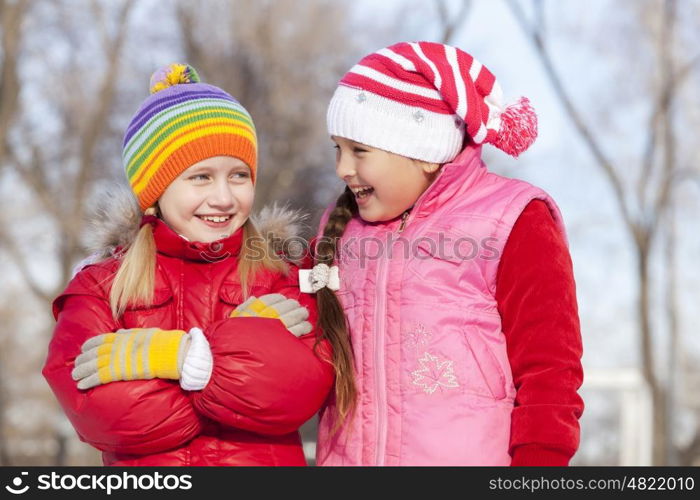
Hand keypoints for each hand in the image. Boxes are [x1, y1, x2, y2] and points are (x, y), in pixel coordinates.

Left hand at [72, 328, 188, 389]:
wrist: (168, 351)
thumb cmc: (161, 342)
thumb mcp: (144, 332)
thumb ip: (129, 333)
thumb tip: (118, 331)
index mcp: (122, 337)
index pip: (100, 340)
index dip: (89, 345)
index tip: (83, 349)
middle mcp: (116, 347)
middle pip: (93, 353)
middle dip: (82, 360)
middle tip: (75, 365)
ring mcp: (116, 359)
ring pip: (92, 365)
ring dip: (81, 371)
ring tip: (74, 376)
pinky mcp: (118, 372)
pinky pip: (98, 377)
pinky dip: (88, 381)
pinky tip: (81, 386)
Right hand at [230, 293, 311, 336]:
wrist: (232, 357)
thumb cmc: (231, 340)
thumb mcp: (233, 321)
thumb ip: (243, 308)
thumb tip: (252, 299)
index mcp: (254, 310)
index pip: (271, 299)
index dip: (280, 299)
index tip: (284, 300)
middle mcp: (266, 316)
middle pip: (285, 306)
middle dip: (293, 305)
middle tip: (298, 307)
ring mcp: (275, 327)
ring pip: (294, 316)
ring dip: (301, 314)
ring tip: (304, 314)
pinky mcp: (283, 339)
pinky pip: (297, 330)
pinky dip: (304, 326)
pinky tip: (306, 326)